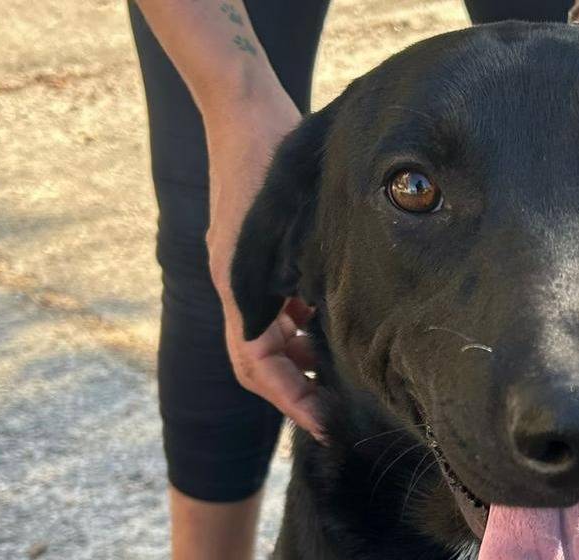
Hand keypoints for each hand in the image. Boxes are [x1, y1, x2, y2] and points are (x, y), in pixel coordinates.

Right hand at [204, 93, 326, 440]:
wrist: (249, 114)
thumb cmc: (269, 165)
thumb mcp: (289, 232)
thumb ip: (299, 288)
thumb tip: (319, 349)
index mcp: (237, 288)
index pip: (256, 366)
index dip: (290, 400)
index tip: (324, 425)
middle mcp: (239, 288)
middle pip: (263, 362)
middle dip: (298, 393)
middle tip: (339, 418)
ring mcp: (248, 276)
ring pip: (274, 339)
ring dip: (302, 365)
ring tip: (341, 387)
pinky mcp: (264, 262)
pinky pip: (282, 312)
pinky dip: (305, 330)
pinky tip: (335, 338)